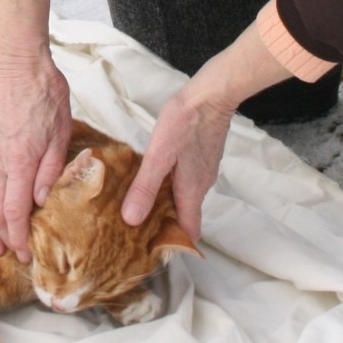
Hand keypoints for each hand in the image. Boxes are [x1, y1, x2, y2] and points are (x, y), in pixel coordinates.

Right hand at [0, 56, 72, 260]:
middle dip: (3, 238)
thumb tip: (42, 202)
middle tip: (14, 256)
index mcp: (19, 162)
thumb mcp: (62, 132)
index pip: (13, 213)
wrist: (19, 64)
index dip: (18, 238)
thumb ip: (52, 170)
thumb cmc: (46, 95)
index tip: (24, 255)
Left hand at [122, 13, 291, 238]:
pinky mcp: (202, 157)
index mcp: (191, 192)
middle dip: (161, 224)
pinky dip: (170, 186)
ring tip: (136, 202)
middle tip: (132, 227)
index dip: (171, 244)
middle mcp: (201, 186)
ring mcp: (204, 171)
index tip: (148, 249)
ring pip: (183, 198)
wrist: (211, 93)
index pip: (187, 232)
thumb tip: (131, 220)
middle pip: (183, 216)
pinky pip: (185, 181)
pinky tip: (152, 176)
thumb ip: (145, 188)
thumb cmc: (185, 122)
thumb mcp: (158, 155)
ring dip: (163, 203)